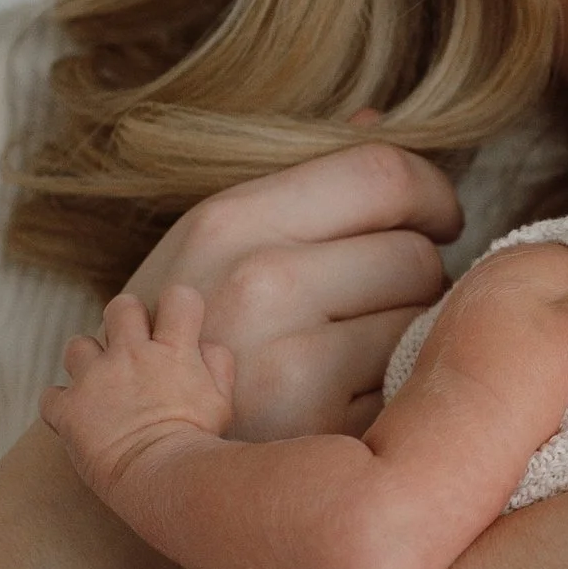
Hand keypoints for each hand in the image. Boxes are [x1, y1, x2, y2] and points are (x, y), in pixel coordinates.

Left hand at [46, 286, 235, 495]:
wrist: (163, 478)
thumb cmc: (199, 445)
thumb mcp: (222, 401)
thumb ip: (215, 364)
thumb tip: (203, 345)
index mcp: (173, 350)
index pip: (178, 296)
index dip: (178, 307)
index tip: (176, 330)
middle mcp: (131, 355)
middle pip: (120, 306)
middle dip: (125, 322)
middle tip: (132, 353)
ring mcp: (95, 380)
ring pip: (77, 345)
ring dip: (88, 363)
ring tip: (101, 389)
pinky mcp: (69, 410)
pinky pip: (50, 396)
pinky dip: (62, 407)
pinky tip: (78, 421)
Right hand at [127, 142, 461, 438]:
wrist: (126, 450)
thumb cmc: (183, 334)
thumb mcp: (214, 243)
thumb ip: (300, 182)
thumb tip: (377, 117)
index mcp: (231, 221)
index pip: (382, 174)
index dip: (432, 193)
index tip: (441, 219)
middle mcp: (258, 286)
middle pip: (416, 255)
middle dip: (419, 277)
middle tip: (381, 303)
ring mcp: (289, 365)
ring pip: (421, 325)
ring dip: (411, 339)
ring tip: (356, 356)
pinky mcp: (320, 433)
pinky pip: (408, 392)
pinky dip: (396, 398)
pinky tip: (349, 405)